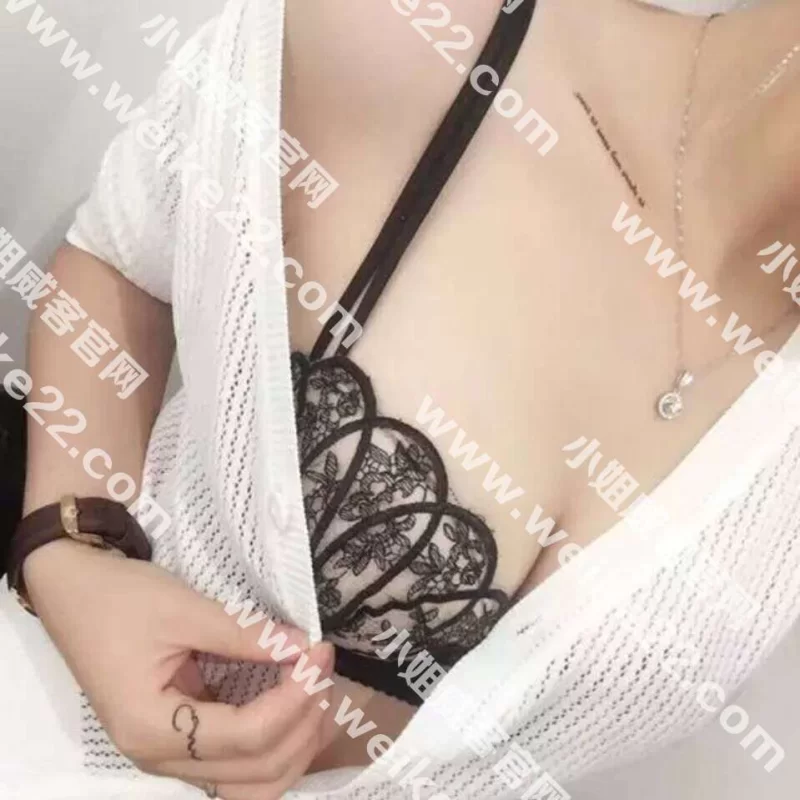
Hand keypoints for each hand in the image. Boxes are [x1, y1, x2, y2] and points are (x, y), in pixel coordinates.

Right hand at [24, 539, 333, 798]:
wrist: (74, 591)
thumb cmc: (122, 599)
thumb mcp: (185, 609)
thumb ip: (247, 635)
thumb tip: (305, 648)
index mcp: (152, 728)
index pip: (248, 736)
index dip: (296, 696)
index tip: (320, 651)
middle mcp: (160, 758)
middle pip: (255, 773)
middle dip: (304, 722)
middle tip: (325, 667)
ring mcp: (169, 754)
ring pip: (249, 784)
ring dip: (296, 747)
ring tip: (326, 698)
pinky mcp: (180, 739)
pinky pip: (237, 764)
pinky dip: (276, 744)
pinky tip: (302, 712)